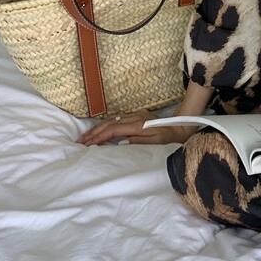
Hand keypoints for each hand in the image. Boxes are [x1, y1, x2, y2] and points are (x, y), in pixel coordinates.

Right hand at [75, 109, 195, 145]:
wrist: (180, 126)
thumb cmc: (168, 139)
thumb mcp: (155, 143)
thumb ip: (138, 142)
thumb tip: (121, 142)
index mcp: (138, 125)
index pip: (113, 130)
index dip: (99, 137)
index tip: (88, 145)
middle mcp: (134, 117)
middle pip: (109, 123)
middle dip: (94, 132)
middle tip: (80, 142)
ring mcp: (135, 115)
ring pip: (112, 120)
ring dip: (98, 128)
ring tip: (86, 138)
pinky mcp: (136, 115)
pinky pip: (117, 119)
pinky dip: (106, 125)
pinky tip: (99, 131)